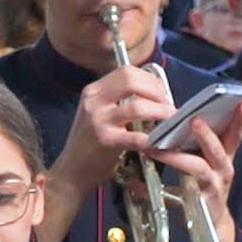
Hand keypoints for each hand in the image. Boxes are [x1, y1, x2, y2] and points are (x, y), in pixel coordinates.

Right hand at [49, 65, 177, 196]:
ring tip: (169, 122)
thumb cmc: (91, 143)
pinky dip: (151, 139)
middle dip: (157, 92)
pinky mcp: (105, 141)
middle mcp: (94, 101)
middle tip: (168, 107)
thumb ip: (119, 100)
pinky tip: (158, 142)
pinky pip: (136, 136)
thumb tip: (153, 94)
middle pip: (132, 81)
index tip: (162, 93)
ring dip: (160, 113)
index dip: (150, 80)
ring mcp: (98, 120)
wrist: (72, 170)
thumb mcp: (99, 114)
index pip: (127, 71)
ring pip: (138, 107)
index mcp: (94, 91)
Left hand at [145, 104, 241, 241]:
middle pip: (217, 150)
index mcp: (225, 157)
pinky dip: (155, 191)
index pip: (235, 135)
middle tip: (194, 121)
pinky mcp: (198, 205)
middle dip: (206, 135)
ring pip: (198, 169)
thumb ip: (201, 143)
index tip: (241, 104)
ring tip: (156, 150)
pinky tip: (136, 186)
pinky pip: (174, 196)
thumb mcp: (210, 164)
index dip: (240, 120)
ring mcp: (212, 188)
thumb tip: (178, 117)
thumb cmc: (207, 187)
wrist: (212, 224)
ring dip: (177, 157)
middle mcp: (222, 171)